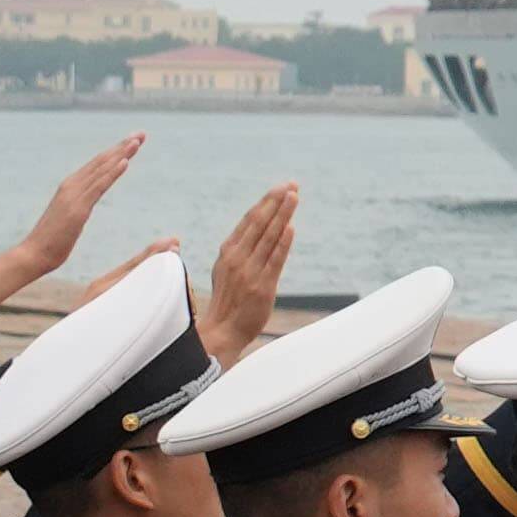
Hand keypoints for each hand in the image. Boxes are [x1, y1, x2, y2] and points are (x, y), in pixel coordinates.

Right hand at [0, 133, 140, 315]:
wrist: (34, 254)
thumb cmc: (52, 241)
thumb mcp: (70, 217)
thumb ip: (78, 205)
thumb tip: (86, 202)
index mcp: (71, 187)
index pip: (97, 164)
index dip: (116, 151)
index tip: (133, 140)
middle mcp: (72, 186)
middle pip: (101, 161)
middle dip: (122, 146)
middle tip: (142, 133)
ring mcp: (74, 196)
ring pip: (102, 170)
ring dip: (121, 154)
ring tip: (137, 141)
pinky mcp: (78, 209)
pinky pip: (99, 187)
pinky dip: (112, 173)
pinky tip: (124, 162)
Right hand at [199, 180, 305, 365]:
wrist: (222, 330)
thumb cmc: (227, 300)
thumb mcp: (226, 270)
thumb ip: (240, 250)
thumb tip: (257, 230)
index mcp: (227, 252)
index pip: (249, 221)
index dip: (266, 203)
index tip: (280, 189)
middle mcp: (237, 258)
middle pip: (259, 223)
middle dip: (276, 202)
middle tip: (291, 186)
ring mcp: (249, 272)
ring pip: (268, 237)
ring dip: (283, 215)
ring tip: (294, 197)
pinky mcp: (262, 286)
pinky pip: (274, 260)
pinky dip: (282, 243)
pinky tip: (291, 228)